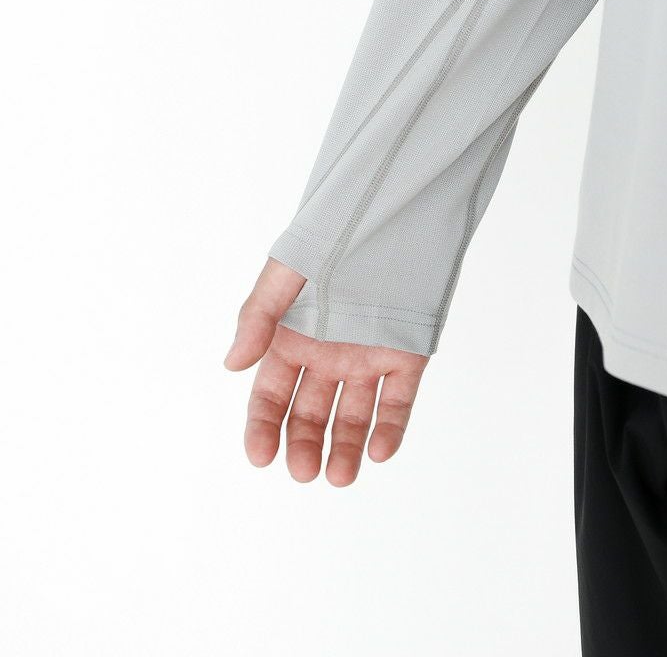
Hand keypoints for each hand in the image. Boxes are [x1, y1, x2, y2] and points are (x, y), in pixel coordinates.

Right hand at [224, 257, 428, 485]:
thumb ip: (259, 315)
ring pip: (355, 414)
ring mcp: (368, 358)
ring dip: (347, 447)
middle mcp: (328, 355)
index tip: (261, 458)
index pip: (271, 394)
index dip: (263, 427)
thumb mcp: (288, 272)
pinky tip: (381, 451)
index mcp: (293, 338)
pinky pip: (398, 399)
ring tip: (341, 477)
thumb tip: (231, 364)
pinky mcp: (406, 356)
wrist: (394, 218)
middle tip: (304, 473)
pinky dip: (391, 426)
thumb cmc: (334, 238)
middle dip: (304, 444)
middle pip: (310, 413)